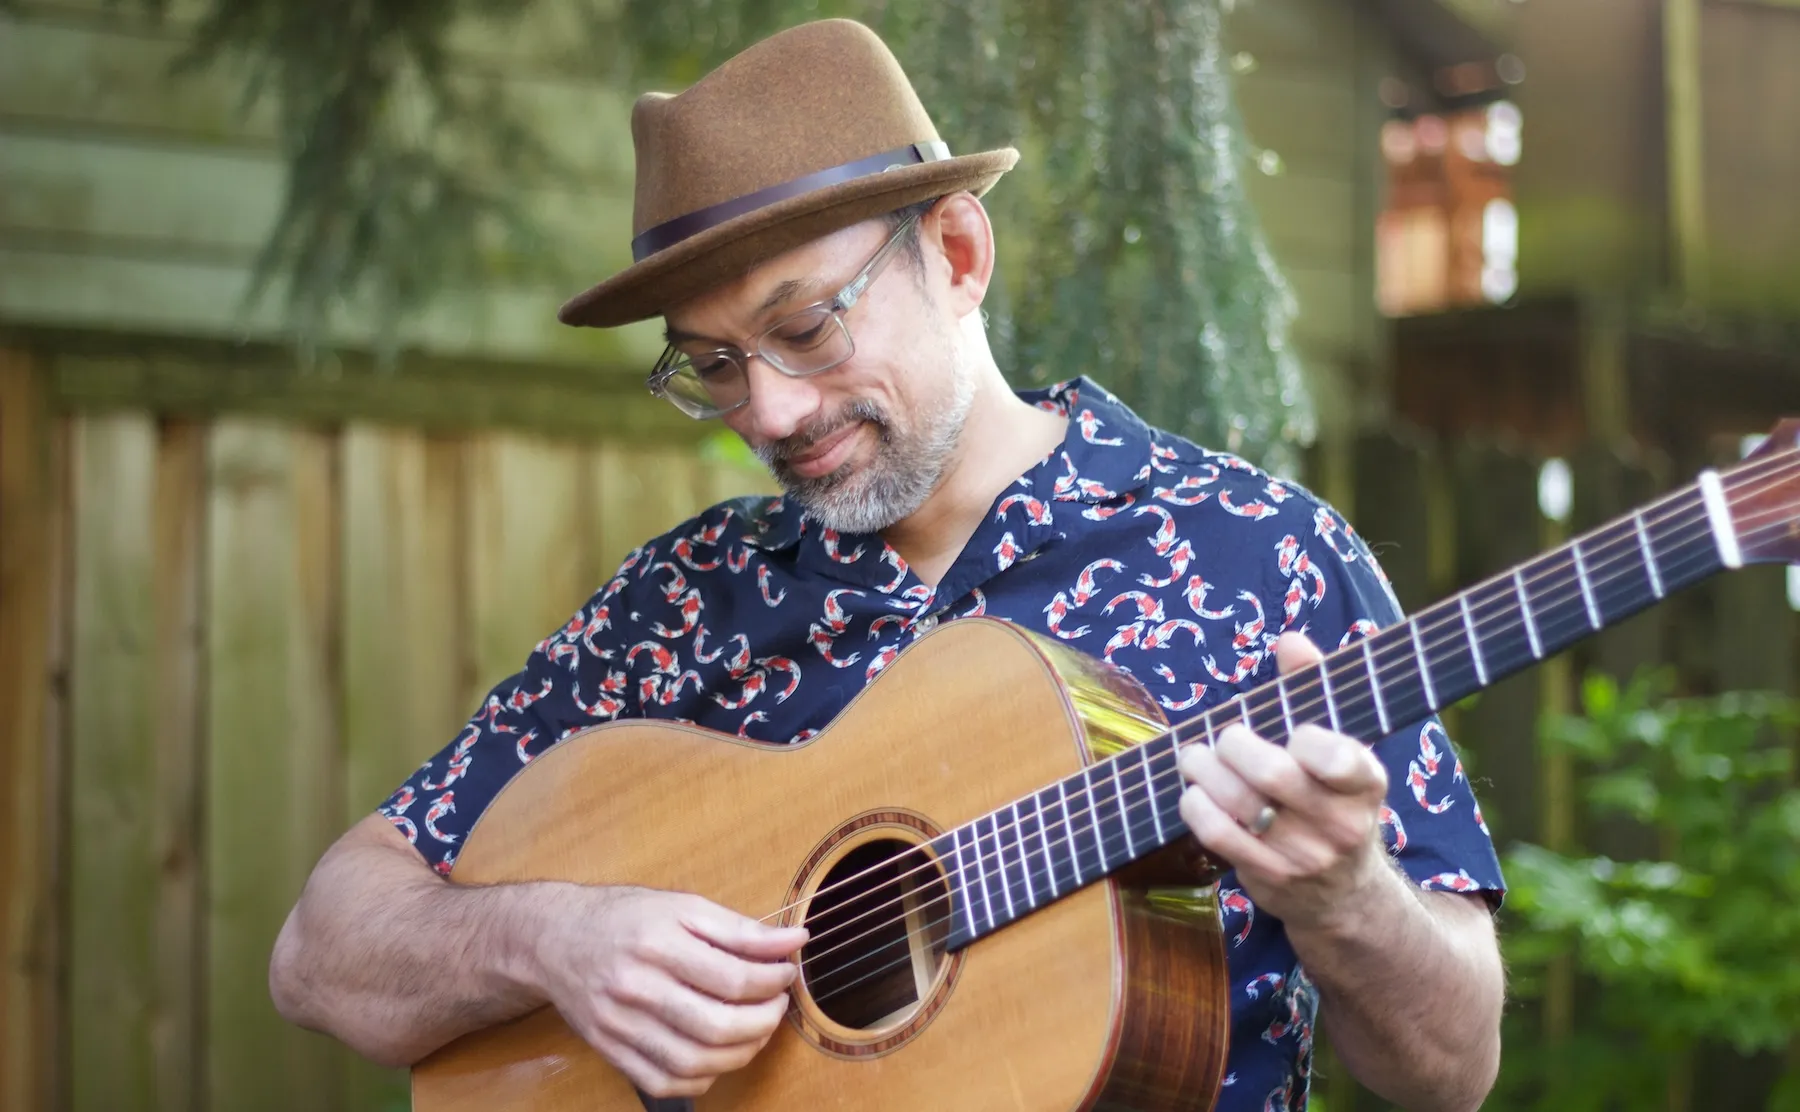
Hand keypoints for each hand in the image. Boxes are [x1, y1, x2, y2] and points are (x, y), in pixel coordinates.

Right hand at [532, 885, 807, 1098]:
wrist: (554, 938)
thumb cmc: (624, 917)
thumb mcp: (681, 906)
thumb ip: (738, 928)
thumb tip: (793, 941)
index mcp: (657, 943)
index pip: (731, 978)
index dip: (772, 982)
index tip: (787, 973)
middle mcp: (634, 987)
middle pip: (715, 1027)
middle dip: (763, 1022)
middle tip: (776, 1007)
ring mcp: (619, 1025)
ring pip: (693, 1061)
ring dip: (740, 1054)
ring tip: (755, 1031)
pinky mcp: (609, 1050)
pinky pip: (664, 1082)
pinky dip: (702, 1077)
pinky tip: (717, 1055)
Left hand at [1177, 632, 1392, 931]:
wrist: (1344, 894)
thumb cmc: (1332, 800)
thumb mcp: (1339, 748)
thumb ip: (1313, 689)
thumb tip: (1290, 639)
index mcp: (1365, 782)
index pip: (1338, 757)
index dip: (1306, 738)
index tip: (1293, 731)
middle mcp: (1340, 823)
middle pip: (1273, 773)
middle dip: (1234, 744)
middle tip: (1224, 737)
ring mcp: (1304, 854)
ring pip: (1239, 802)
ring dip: (1203, 769)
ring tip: (1193, 756)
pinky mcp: (1268, 877)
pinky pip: (1219, 835)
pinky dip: (1196, 806)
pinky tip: (1194, 792)